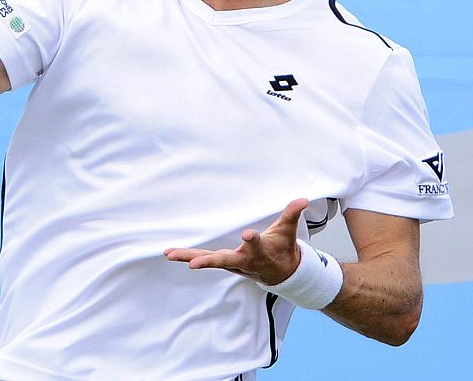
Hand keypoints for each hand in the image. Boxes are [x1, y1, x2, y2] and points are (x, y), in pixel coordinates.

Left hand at [163, 198, 309, 288]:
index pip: (256, 245)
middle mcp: (244, 260)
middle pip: (225, 261)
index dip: (252, 240)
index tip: (247, 234)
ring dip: (189, 257)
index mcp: (261, 251)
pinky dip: (187, 256)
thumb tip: (302, 198)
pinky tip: (171, 253)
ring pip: (210, 261)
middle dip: (210, 262)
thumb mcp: (288, 231)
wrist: (282, 273)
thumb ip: (292, 214)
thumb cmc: (282, 247)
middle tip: (193, 264)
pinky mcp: (223, 262)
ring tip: (170, 254)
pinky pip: (203, 259)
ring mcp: (232, 263)